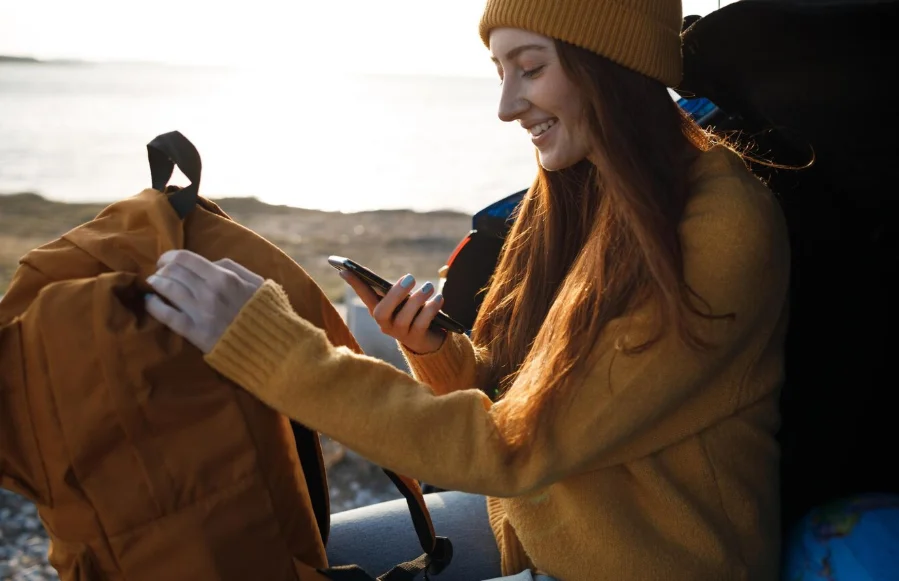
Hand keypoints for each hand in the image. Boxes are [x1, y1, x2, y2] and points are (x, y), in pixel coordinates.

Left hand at [144, 250, 264, 353]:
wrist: (272, 344)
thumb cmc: (266, 311)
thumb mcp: (256, 281)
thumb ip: (233, 268)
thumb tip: (209, 263)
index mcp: (224, 276)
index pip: (185, 258)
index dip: (170, 256)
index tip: (166, 260)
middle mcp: (209, 291)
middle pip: (173, 272)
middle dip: (162, 269)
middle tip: (159, 272)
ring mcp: (201, 312)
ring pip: (168, 289)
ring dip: (156, 283)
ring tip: (153, 283)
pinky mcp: (196, 333)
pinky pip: (167, 316)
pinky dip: (154, 306)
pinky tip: (149, 302)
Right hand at [341, 270, 445, 353]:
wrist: (429, 340)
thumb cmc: (414, 313)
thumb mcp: (405, 301)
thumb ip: (400, 292)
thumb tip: (406, 280)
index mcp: (379, 310)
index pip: (364, 296)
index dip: (354, 284)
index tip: (343, 270)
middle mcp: (385, 324)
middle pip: (382, 312)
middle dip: (395, 294)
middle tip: (410, 277)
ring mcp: (399, 334)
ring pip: (404, 318)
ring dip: (417, 300)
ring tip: (428, 286)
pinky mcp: (416, 339)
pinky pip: (422, 323)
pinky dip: (431, 309)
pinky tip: (439, 298)